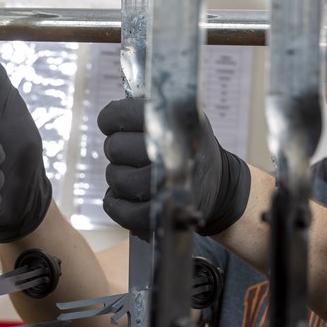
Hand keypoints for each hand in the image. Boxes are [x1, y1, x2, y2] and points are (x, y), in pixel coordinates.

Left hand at [97, 97, 250, 236]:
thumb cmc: (187, 145)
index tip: (111, 124)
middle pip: (115, 147)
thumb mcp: (178, 117)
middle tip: (127, 150)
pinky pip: (121, 210)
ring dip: (117, 175)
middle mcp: (173, 154)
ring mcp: (168, 188)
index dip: (110, 119)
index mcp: (176, 122)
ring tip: (131, 171)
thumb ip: (147, 110)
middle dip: (115, 148)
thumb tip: (110, 114)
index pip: (122, 115)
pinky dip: (115, 202)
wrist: (217, 183)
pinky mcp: (160, 216)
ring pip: (117, 178)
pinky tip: (123, 194)